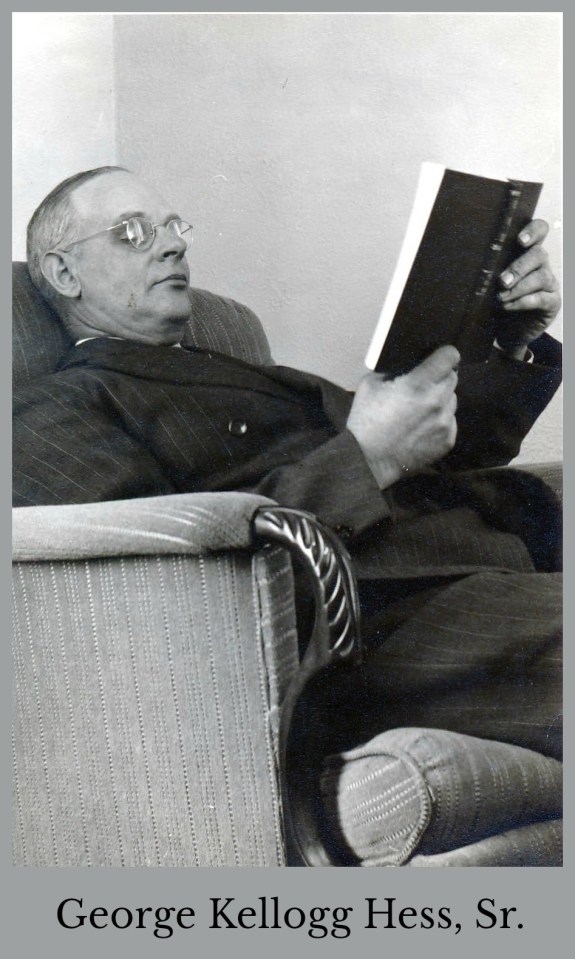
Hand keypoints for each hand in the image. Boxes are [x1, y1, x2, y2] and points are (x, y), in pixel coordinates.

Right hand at [347, 345, 458, 487]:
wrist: (368, 460)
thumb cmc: (365, 420)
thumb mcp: (370, 384)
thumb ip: (393, 370)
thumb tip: (407, 365)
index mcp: (419, 383)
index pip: (450, 357)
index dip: (445, 354)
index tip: (439, 357)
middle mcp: (437, 401)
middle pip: (453, 377)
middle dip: (440, 377)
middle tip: (423, 386)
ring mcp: (445, 422)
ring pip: (452, 400)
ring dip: (441, 400)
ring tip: (421, 410)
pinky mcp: (448, 440)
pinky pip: (450, 422)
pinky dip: (440, 421)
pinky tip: (422, 428)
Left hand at [496, 219, 560, 358]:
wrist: (507, 331)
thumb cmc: (496, 301)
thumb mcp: (490, 282)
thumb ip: (489, 269)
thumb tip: (472, 261)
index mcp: (526, 252)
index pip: (539, 230)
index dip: (533, 231)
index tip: (520, 241)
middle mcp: (540, 264)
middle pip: (539, 254)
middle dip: (519, 267)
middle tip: (502, 281)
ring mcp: (549, 283)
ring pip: (542, 276)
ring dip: (519, 287)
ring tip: (501, 297)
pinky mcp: (552, 302)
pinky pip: (542, 298)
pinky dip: (523, 302)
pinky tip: (508, 306)